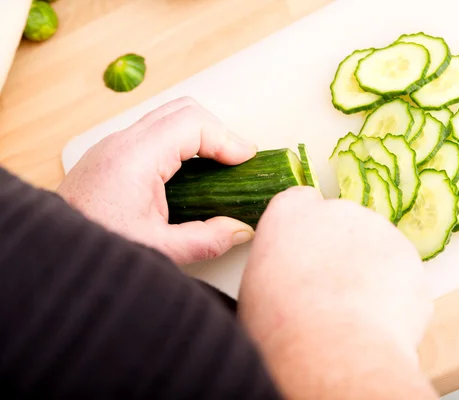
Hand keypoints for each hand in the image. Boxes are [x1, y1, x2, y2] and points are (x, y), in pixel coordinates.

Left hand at [57, 96, 257, 264]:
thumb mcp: (159, 249)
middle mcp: (123, 142)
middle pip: (183, 109)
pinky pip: (155, 133)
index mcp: (135, 157)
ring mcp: (115, 146)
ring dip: (199, 135)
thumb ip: (206, 240)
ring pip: (168, 117)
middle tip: (237, 159)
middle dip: (218, 130)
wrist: (50, 250)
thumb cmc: (94, 247)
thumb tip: (238, 229)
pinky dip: (181, 143)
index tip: (246, 160)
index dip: (228, 138)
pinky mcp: (112, 156)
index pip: (193, 123)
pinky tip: (191, 173)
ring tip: (219, 165)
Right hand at [238, 187, 436, 398]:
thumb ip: (277, 263)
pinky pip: (401, 274)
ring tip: (353, 313)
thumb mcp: (258, 285)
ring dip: (368, 272)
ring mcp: (380, 231)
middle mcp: (338, 210)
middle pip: (342, 223)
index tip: (306, 254)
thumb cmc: (282, 326)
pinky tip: (376, 321)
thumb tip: (289, 275)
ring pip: (375, 247)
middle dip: (340, 250)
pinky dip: (393, 294)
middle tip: (329, 291)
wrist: (333, 351)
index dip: (306, 230)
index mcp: (291, 212)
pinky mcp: (412, 258)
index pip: (301, 202)